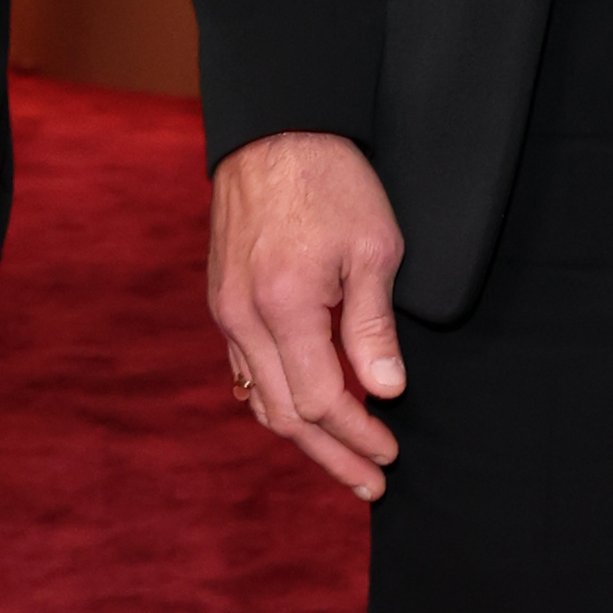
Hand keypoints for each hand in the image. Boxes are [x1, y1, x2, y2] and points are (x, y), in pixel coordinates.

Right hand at [209, 129, 406, 502]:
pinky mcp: (221, 300)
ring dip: (300, 435)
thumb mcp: (373, 249)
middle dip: (330, 454)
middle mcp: (243, 318)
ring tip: (341, 459)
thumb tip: (387, 390)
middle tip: (370, 482)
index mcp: (283, 307)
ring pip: (257, 397)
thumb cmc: (330, 182)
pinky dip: (275, 400)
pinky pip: (243, 369)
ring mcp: (225, 311)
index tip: (391, 452)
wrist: (274, 130)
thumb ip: (373, 326)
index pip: (322, 400)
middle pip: (283, 414)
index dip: (359, 434)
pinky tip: (302, 411)